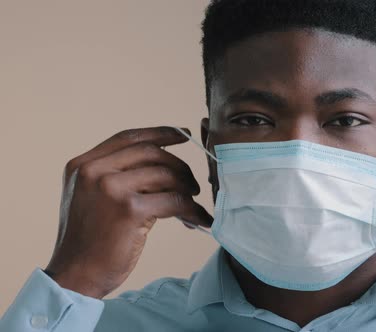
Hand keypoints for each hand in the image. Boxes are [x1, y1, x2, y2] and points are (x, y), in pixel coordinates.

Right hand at [45, 127, 212, 298]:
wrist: (75, 276)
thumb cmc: (89, 241)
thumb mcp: (91, 197)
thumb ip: (115, 176)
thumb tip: (162, 163)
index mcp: (83, 165)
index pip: (128, 137)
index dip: (160, 133)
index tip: (182, 134)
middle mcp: (93, 171)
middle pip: (151, 152)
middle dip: (178, 165)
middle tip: (192, 183)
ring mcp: (111, 188)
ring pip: (165, 174)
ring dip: (186, 188)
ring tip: (192, 202)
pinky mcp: (129, 210)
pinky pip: (173, 200)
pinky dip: (191, 209)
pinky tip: (198, 219)